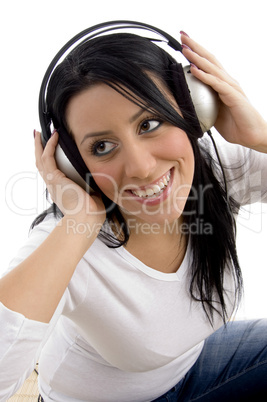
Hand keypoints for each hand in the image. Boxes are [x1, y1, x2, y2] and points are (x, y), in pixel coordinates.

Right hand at [34, 130, 105, 223]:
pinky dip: (49, 145)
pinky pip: (48, 157)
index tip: (50, 149)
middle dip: (39, 149)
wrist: (86, 220)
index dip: (49, 160)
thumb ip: (91, 189)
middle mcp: (53, 186)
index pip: (51, 172)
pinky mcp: (54, 178)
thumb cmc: (91, 214)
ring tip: (40, 133)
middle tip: (38, 136)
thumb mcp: (91, 197)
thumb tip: (97, 184)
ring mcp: (52, 182)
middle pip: (41, 164)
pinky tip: (54, 136)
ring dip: (40, 145)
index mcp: (61, 191)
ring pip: (40, 159)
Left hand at [180, 32, 266, 151]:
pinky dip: (205, 76)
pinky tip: (194, 70)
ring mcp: (231, 87)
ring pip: (212, 68)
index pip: (208, 64)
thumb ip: (203, 106)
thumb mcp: (213, 114)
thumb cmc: (234, 125)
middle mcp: (227, 81)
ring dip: (197, 58)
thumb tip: (187, 105)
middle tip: (182, 35)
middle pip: (210, 59)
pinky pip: (217, 84)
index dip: (196, 53)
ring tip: (185, 48)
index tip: (182, 43)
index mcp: (222, 84)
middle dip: (195, 47)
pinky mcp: (233, 96)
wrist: (251, 136)